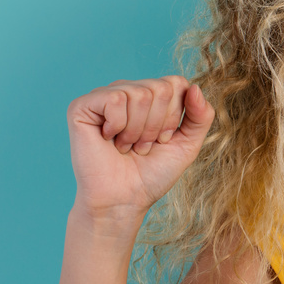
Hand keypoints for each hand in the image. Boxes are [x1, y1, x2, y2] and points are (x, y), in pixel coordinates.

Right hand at [65, 77, 214, 219]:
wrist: (123, 200)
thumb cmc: (152, 173)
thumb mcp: (188, 144)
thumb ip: (201, 115)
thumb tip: (195, 86)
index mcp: (150, 95)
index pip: (176, 83)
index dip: (174, 116)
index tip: (162, 139)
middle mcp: (127, 90)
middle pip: (160, 88)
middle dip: (156, 126)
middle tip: (141, 146)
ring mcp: (104, 96)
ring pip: (139, 94)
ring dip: (137, 130)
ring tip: (126, 146)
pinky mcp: (82, 106)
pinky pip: (114, 99)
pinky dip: (118, 126)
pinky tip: (108, 138)